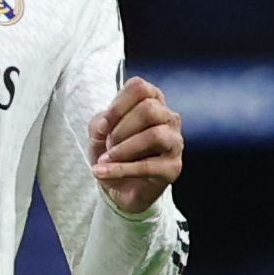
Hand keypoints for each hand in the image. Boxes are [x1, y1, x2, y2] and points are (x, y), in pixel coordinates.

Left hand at [89, 75, 184, 212]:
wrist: (121, 187)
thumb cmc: (115, 153)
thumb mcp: (99, 134)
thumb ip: (99, 123)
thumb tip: (104, 124)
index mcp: (152, 101)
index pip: (139, 87)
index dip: (117, 104)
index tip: (103, 124)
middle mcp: (168, 118)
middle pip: (149, 109)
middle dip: (121, 129)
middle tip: (108, 145)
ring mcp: (174, 142)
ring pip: (155, 135)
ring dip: (124, 148)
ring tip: (106, 160)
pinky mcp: (173, 167)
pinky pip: (148, 166)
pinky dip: (120, 169)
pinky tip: (103, 173)